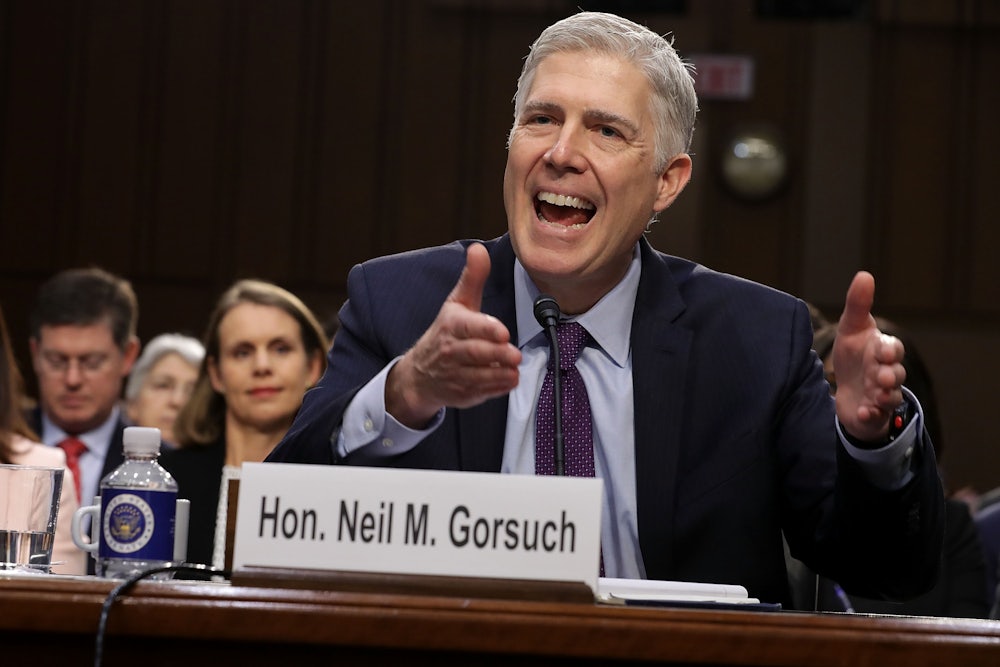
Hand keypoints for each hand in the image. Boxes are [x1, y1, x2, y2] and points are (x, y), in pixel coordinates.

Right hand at [385, 243, 521, 427]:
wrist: (419, 374)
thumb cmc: (445, 333)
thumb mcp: (457, 303)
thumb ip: (472, 278)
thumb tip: (478, 249)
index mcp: (452, 326)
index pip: (469, 327)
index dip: (486, 330)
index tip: (502, 333)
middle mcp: (451, 351)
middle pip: (476, 354)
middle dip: (497, 355)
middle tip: (515, 355)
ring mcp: (456, 375)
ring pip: (480, 376)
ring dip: (499, 374)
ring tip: (514, 369)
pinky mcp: (462, 394)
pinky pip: (481, 393)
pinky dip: (496, 389)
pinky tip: (508, 381)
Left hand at [831, 271, 906, 441]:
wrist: (848, 390)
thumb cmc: (854, 355)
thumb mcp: (851, 329)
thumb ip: (857, 304)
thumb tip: (864, 274)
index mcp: (883, 351)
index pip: (893, 348)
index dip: (889, 349)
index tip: (881, 349)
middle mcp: (887, 373)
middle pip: (896, 374)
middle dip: (890, 374)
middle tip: (881, 375)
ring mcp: (883, 395)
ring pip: (891, 396)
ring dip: (885, 395)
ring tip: (875, 393)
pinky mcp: (874, 414)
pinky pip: (877, 416)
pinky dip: (871, 414)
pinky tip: (863, 412)